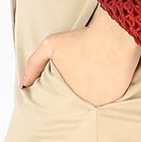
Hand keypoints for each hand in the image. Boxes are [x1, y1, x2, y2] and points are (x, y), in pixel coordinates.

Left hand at [22, 5, 140, 107]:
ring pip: (93, 103)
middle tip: (79, 84)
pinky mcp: (116, 97)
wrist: (113, 36)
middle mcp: (83, 101)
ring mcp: (100, 101)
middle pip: (76, 105)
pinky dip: (107, 92)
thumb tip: (24, 83)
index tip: (64, 89)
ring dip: (92, 96)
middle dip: (75, 97)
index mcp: (65, 92)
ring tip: (92, 82)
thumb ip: (34, 63)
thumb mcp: (51, 45)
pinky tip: (105, 80)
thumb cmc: (83, 40)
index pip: (59, 103)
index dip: (61, 97)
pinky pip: (109, 99)